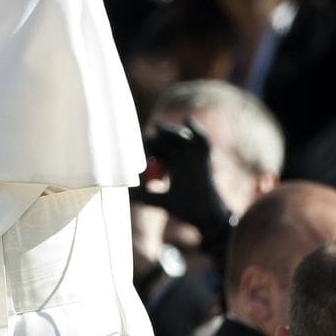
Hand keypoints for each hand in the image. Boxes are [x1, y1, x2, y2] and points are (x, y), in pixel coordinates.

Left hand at [132, 120, 235, 254]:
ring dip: (170, 130)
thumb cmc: (186, 209)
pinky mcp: (205, 157)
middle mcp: (183, 158)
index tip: (142, 153)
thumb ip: (147, 197)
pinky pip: (202, 140)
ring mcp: (194, 156)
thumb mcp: (164, 201)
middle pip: (167, 140)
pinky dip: (196, 129)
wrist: (206, 215)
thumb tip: (129, 196)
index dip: (148, 148)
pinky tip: (187, 120)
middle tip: (148, 140)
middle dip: (157, 138)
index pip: (157, 150)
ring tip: (159, 129)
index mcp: (172, 166)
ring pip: (181, 136)